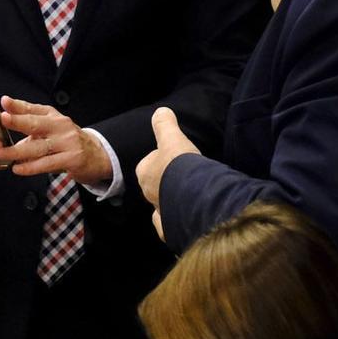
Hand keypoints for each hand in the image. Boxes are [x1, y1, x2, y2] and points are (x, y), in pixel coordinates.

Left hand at [0, 97, 110, 183]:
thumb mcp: (52, 128)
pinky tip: (18, 169)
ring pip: (38, 147)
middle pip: (36, 123)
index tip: (5, 102)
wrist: (98, 155)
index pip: (33, 109)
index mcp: (53, 116)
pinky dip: (31, 167)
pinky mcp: (71, 159)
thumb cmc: (69, 141)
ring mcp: (67, 142)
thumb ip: (31, 128)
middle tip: (3, 119)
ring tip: (2, 153)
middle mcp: (60, 126)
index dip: (18, 105)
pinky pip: (47, 164)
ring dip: (17, 150)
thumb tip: (6, 130)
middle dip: (18, 121)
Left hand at [135, 107, 200, 240]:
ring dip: (172, 201)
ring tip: (189, 196)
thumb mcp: (172, 138)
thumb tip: (161, 111)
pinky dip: (175, 223)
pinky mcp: (172, 228)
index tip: (175, 159)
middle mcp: (149, 194)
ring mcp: (160, 212)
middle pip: (156, 185)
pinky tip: (184, 220)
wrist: (192, 196)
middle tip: (184, 176)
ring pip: (163, 205)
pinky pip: (171, 225)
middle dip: (166, 182)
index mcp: (145, 173)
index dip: (161, 160)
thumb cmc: (178, 165)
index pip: (148, 164)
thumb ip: (165, 124)